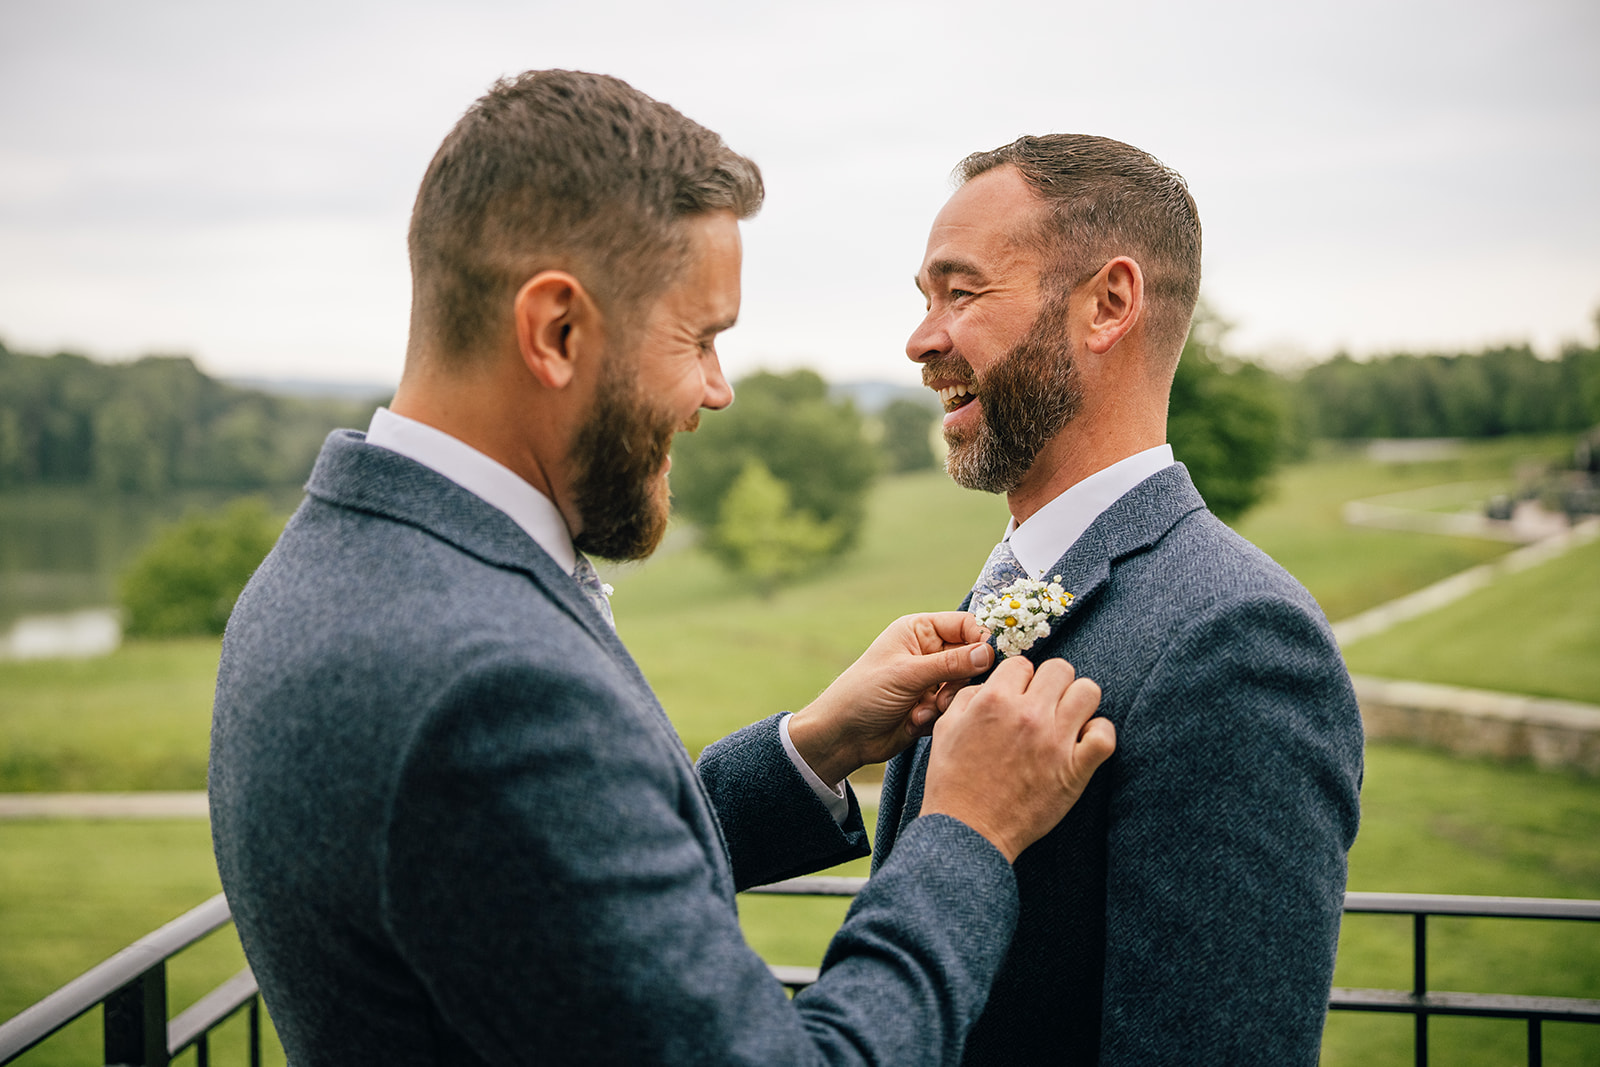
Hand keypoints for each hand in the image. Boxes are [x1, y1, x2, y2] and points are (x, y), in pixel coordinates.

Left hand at [787, 612, 994, 786]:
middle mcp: (930, 652)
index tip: (990, 658)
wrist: (844, 736)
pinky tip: (914, 721)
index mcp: (920, 631)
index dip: (981, 639)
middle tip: (946, 695)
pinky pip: (955, 707)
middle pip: (972, 657)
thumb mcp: (907, 674)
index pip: (966, 624)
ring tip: (927, 709)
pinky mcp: (934, 705)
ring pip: (966, 686)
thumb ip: (950, 664)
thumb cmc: (864, 693)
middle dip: (962, 679)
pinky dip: (938, 716)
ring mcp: (933, 679)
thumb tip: (988, 652)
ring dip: (949, 700)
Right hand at [921, 656, 1114, 862]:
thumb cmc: (952, 781)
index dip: (1019, 680)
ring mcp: (1055, 742)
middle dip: (1051, 684)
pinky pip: (1105, 734)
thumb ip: (968, 698)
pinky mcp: (1075, 770)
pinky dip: (1099, 734)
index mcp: (994, 701)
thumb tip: (990, 684)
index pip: (1023, 664)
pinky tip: (1083, 743)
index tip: (1017, 698)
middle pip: (1061, 668)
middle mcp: (1028, 715)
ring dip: (1078, 703)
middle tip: (1043, 706)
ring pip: (1089, 691)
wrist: (967, 830)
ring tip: (1065, 721)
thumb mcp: (945, 729)